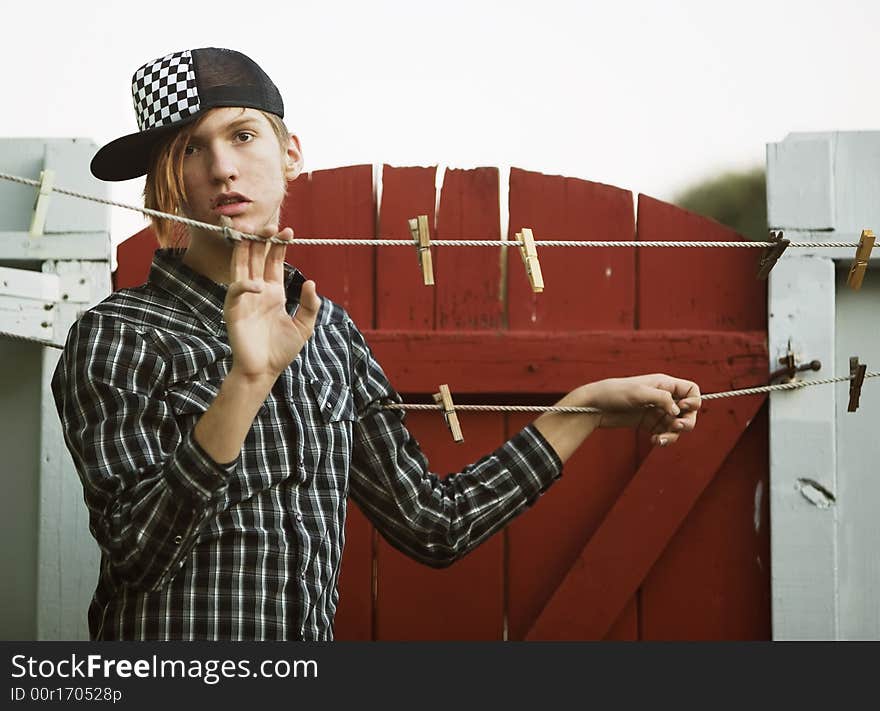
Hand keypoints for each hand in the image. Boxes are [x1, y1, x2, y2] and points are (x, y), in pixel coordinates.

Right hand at [225, 226, 319, 382]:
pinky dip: (245, 285)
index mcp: (274, 291)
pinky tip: (259, 286)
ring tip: (254, 232)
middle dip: (262, 239)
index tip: (289, 231)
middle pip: (256, 256)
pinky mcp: (233, 309)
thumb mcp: (304, 327)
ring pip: (241, 265)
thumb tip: (311, 282)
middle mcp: (258, 290)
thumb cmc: (281, 350)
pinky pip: (236, 290)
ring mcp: (244, 297)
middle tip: (272, 225)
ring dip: (246, 249)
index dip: (280, 245)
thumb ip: (309, 305)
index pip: (274, 260)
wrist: (264, 371)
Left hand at [579, 374, 701, 446]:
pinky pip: (665, 433)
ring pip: (677, 425)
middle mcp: (663, 398)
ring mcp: (657, 412)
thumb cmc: (614, 393)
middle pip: (689, 411)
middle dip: (687, 421)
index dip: (694, 401)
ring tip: (660, 439)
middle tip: (676, 427)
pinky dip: (664, 439)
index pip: (691, 390)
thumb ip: (662, 399)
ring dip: (673, 435)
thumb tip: (679, 410)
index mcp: (664, 384)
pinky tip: (654, 440)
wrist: (593, 407)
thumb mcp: (639, 393)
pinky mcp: (649, 424)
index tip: (683, 408)